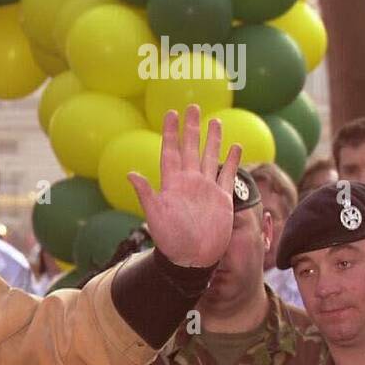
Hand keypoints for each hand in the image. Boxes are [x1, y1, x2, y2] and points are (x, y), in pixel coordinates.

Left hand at [128, 105, 242, 268]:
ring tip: (215, 121)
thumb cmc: (170, 239)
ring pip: (210, 157)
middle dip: (191, 128)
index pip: (171, 151)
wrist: (192, 258)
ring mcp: (207, 189)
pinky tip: (235, 146)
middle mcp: (190, 181)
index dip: (171, 132)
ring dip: (212, 140)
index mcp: (173, 182)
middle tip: (192, 107)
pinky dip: (231, 161)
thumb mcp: (155, 215)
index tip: (170, 113)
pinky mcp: (222, 199)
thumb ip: (146, 193)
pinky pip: (227, 175)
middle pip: (191, 148)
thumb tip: (130, 174)